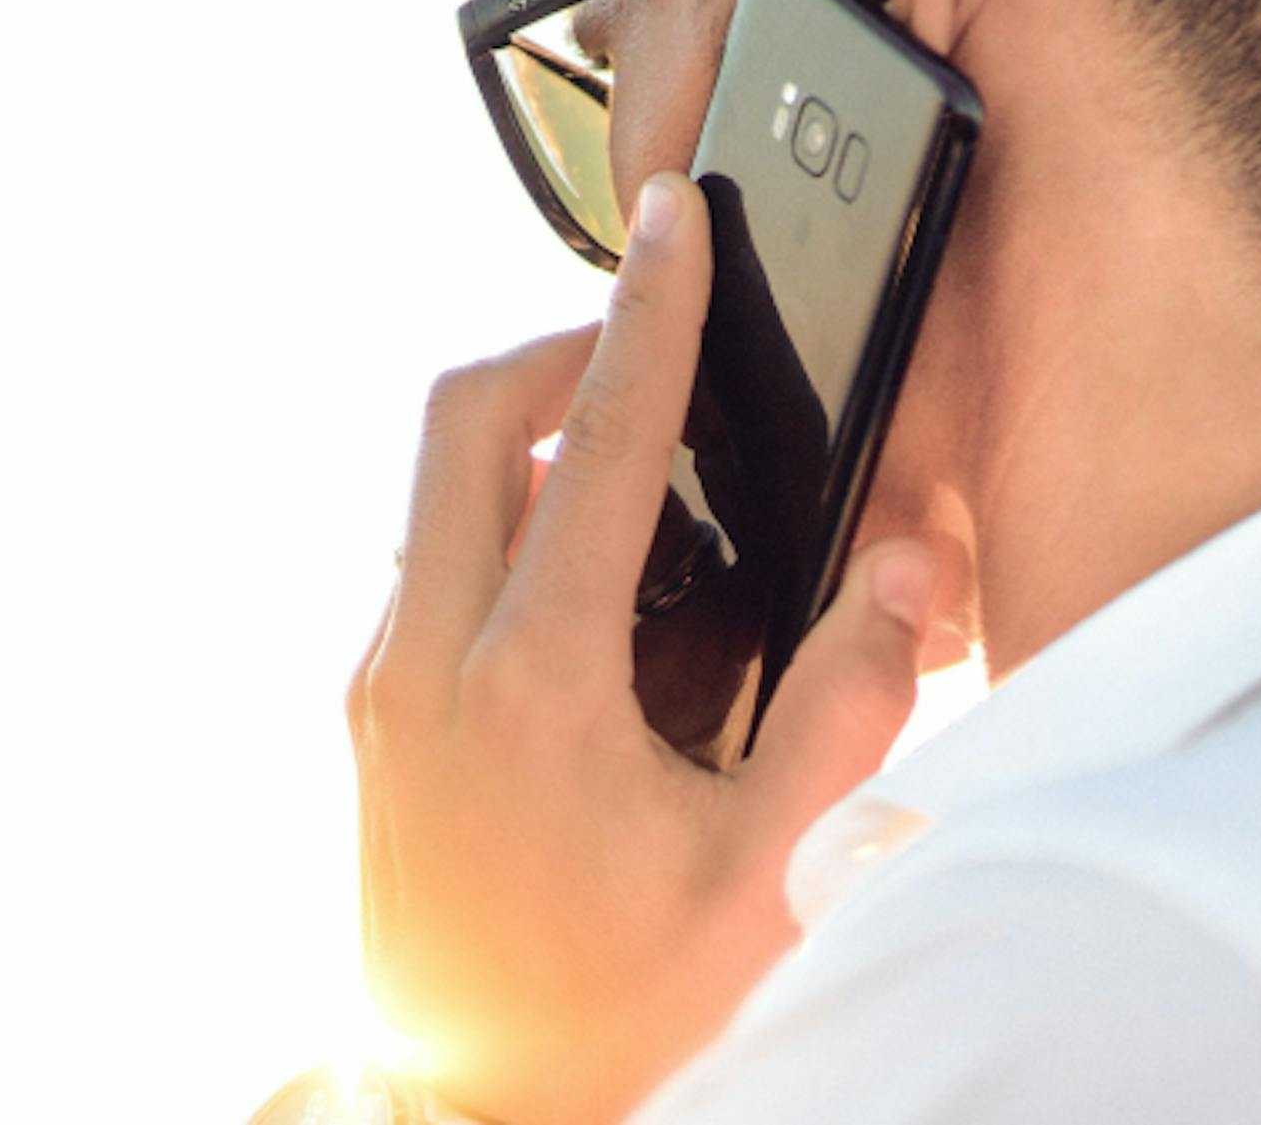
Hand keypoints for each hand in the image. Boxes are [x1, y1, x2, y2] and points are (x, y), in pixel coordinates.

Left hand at [348, 172, 944, 1124]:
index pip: (596, 446)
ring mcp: (381, 689)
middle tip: (648, 353)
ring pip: (431, 489)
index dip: (649, 317)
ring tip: (633, 470)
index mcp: (531, 685)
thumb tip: (892, 572)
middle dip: (556, 352)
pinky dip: (497, 522)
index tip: (675, 225)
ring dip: (522, 442)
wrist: (476, 1109)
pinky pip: (425, 563)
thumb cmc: (618, 1012)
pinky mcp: (368, 720)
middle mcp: (427, 664)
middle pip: (460, 419)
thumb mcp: (767, 879)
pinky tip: (587, 583)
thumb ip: (847, 712)